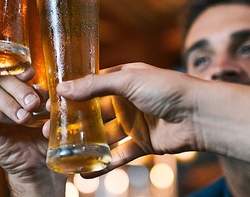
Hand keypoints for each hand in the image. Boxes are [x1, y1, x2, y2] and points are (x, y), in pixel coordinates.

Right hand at [0, 69, 65, 193]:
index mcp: (20, 88)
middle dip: (19, 88)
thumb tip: (49, 96)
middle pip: (2, 78)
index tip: (32, 74)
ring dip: (8, 101)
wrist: (40, 167)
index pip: (13, 69)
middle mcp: (3, 95)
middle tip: (34, 104)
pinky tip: (14, 121)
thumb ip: (51, 103)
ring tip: (26, 117)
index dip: (20, 68)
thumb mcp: (53, 117)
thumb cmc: (47, 138)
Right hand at [53, 63, 201, 175]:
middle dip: (73, 122)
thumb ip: (95, 85)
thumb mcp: (128, 80)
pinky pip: (119, 155)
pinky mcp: (143, 144)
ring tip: (62, 152)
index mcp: (123, 79)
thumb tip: (62, 88)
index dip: (71, 95)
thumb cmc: (167, 89)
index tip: (49, 104)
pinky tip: (86, 170)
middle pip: (94, 113)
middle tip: (49, 130)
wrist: (199, 115)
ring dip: (86, 144)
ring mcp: (134, 123)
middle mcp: (126, 101)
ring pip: (104, 135)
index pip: (91, 86)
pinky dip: (104, 163)